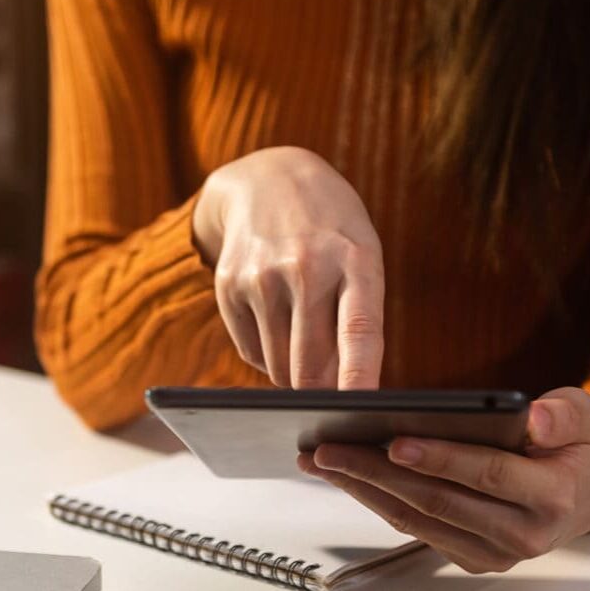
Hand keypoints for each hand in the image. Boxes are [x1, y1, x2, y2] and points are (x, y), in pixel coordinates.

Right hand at [193, 146, 383, 388]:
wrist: (268, 180)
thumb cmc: (330, 232)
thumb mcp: (361, 258)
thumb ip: (357, 321)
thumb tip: (336, 394)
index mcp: (354, 260)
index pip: (359, 331)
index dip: (359, 377)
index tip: (360, 410)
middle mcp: (306, 267)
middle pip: (310, 367)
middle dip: (321, 394)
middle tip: (330, 397)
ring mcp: (261, 277)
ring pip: (278, 368)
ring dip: (293, 374)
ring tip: (303, 339)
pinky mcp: (228, 286)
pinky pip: (251, 354)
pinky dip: (267, 355)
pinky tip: (276, 323)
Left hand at [298, 387, 589, 572]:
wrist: (587, 492)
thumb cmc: (577, 449)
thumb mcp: (585, 418)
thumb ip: (565, 415)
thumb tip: (537, 418)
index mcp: (552, 497)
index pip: (485, 475)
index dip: (438, 459)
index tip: (394, 441)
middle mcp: (522, 535)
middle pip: (438, 502)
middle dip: (377, 473)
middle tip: (331, 449)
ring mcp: (494, 554)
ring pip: (417, 520)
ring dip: (364, 490)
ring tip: (323, 461)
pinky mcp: (471, 559)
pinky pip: (415, 529)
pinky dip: (378, 502)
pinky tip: (349, 477)